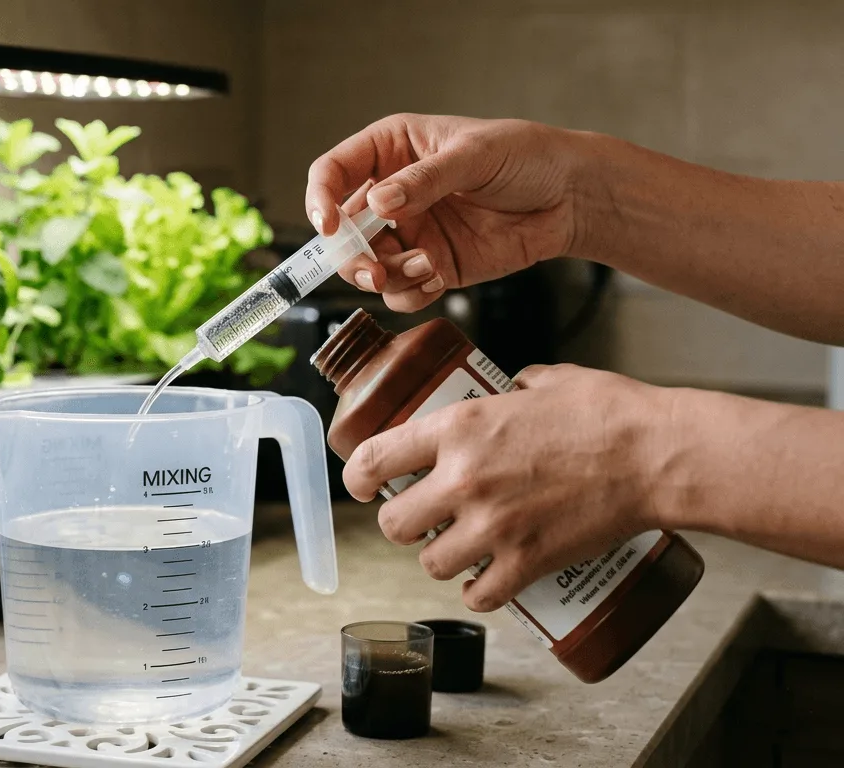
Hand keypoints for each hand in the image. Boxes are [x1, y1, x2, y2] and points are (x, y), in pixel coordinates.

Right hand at [305, 114, 584, 312]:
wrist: (571, 197)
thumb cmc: (527, 157)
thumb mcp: (474, 156)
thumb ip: (425, 180)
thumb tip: (378, 204)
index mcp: (392, 150)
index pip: (333, 173)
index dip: (321, 200)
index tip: (331, 227)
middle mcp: (391, 194)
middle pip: (341, 232)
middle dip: (350, 256)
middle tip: (373, 271)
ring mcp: (409, 232)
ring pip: (366, 266)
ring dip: (386, 276)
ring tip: (425, 268)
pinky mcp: (430, 265)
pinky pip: (399, 291)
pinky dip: (410, 293)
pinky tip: (438, 277)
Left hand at [342, 364, 670, 611]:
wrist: (658, 455)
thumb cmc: (610, 413)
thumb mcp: (547, 382)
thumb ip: (515, 388)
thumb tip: (511, 390)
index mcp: (458, 428)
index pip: (372, 459)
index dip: (355, 478)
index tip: (359, 485)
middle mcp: (464, 478)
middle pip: (393, 523)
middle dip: (401, 523)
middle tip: (419, 519)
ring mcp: (493, 525)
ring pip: (429, 564)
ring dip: (438, 559)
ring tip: (456, 548)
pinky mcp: (527, 561)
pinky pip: (479, 595)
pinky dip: (477, 593)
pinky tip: (482, 582)